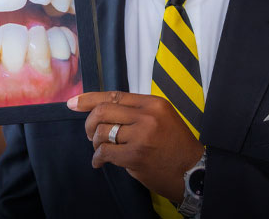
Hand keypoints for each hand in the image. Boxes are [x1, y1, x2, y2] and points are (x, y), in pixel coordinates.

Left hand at [68, 91, 202, 201]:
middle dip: (89, 124)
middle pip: (102, 112)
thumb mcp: (161, 118)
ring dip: (95, 143)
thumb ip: (136, 112)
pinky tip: (99, 162)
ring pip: (102, 132)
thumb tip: (102, 111)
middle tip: (89, 134)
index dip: (89, 99)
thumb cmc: (175, 146)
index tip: (73, 103)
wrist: (194, 172)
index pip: (114, 96)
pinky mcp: (136, 155)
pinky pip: (105, 152)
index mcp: (152, 103)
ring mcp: (142, 135)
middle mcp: (147, 115)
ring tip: (100, 149)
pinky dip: (97, 158)